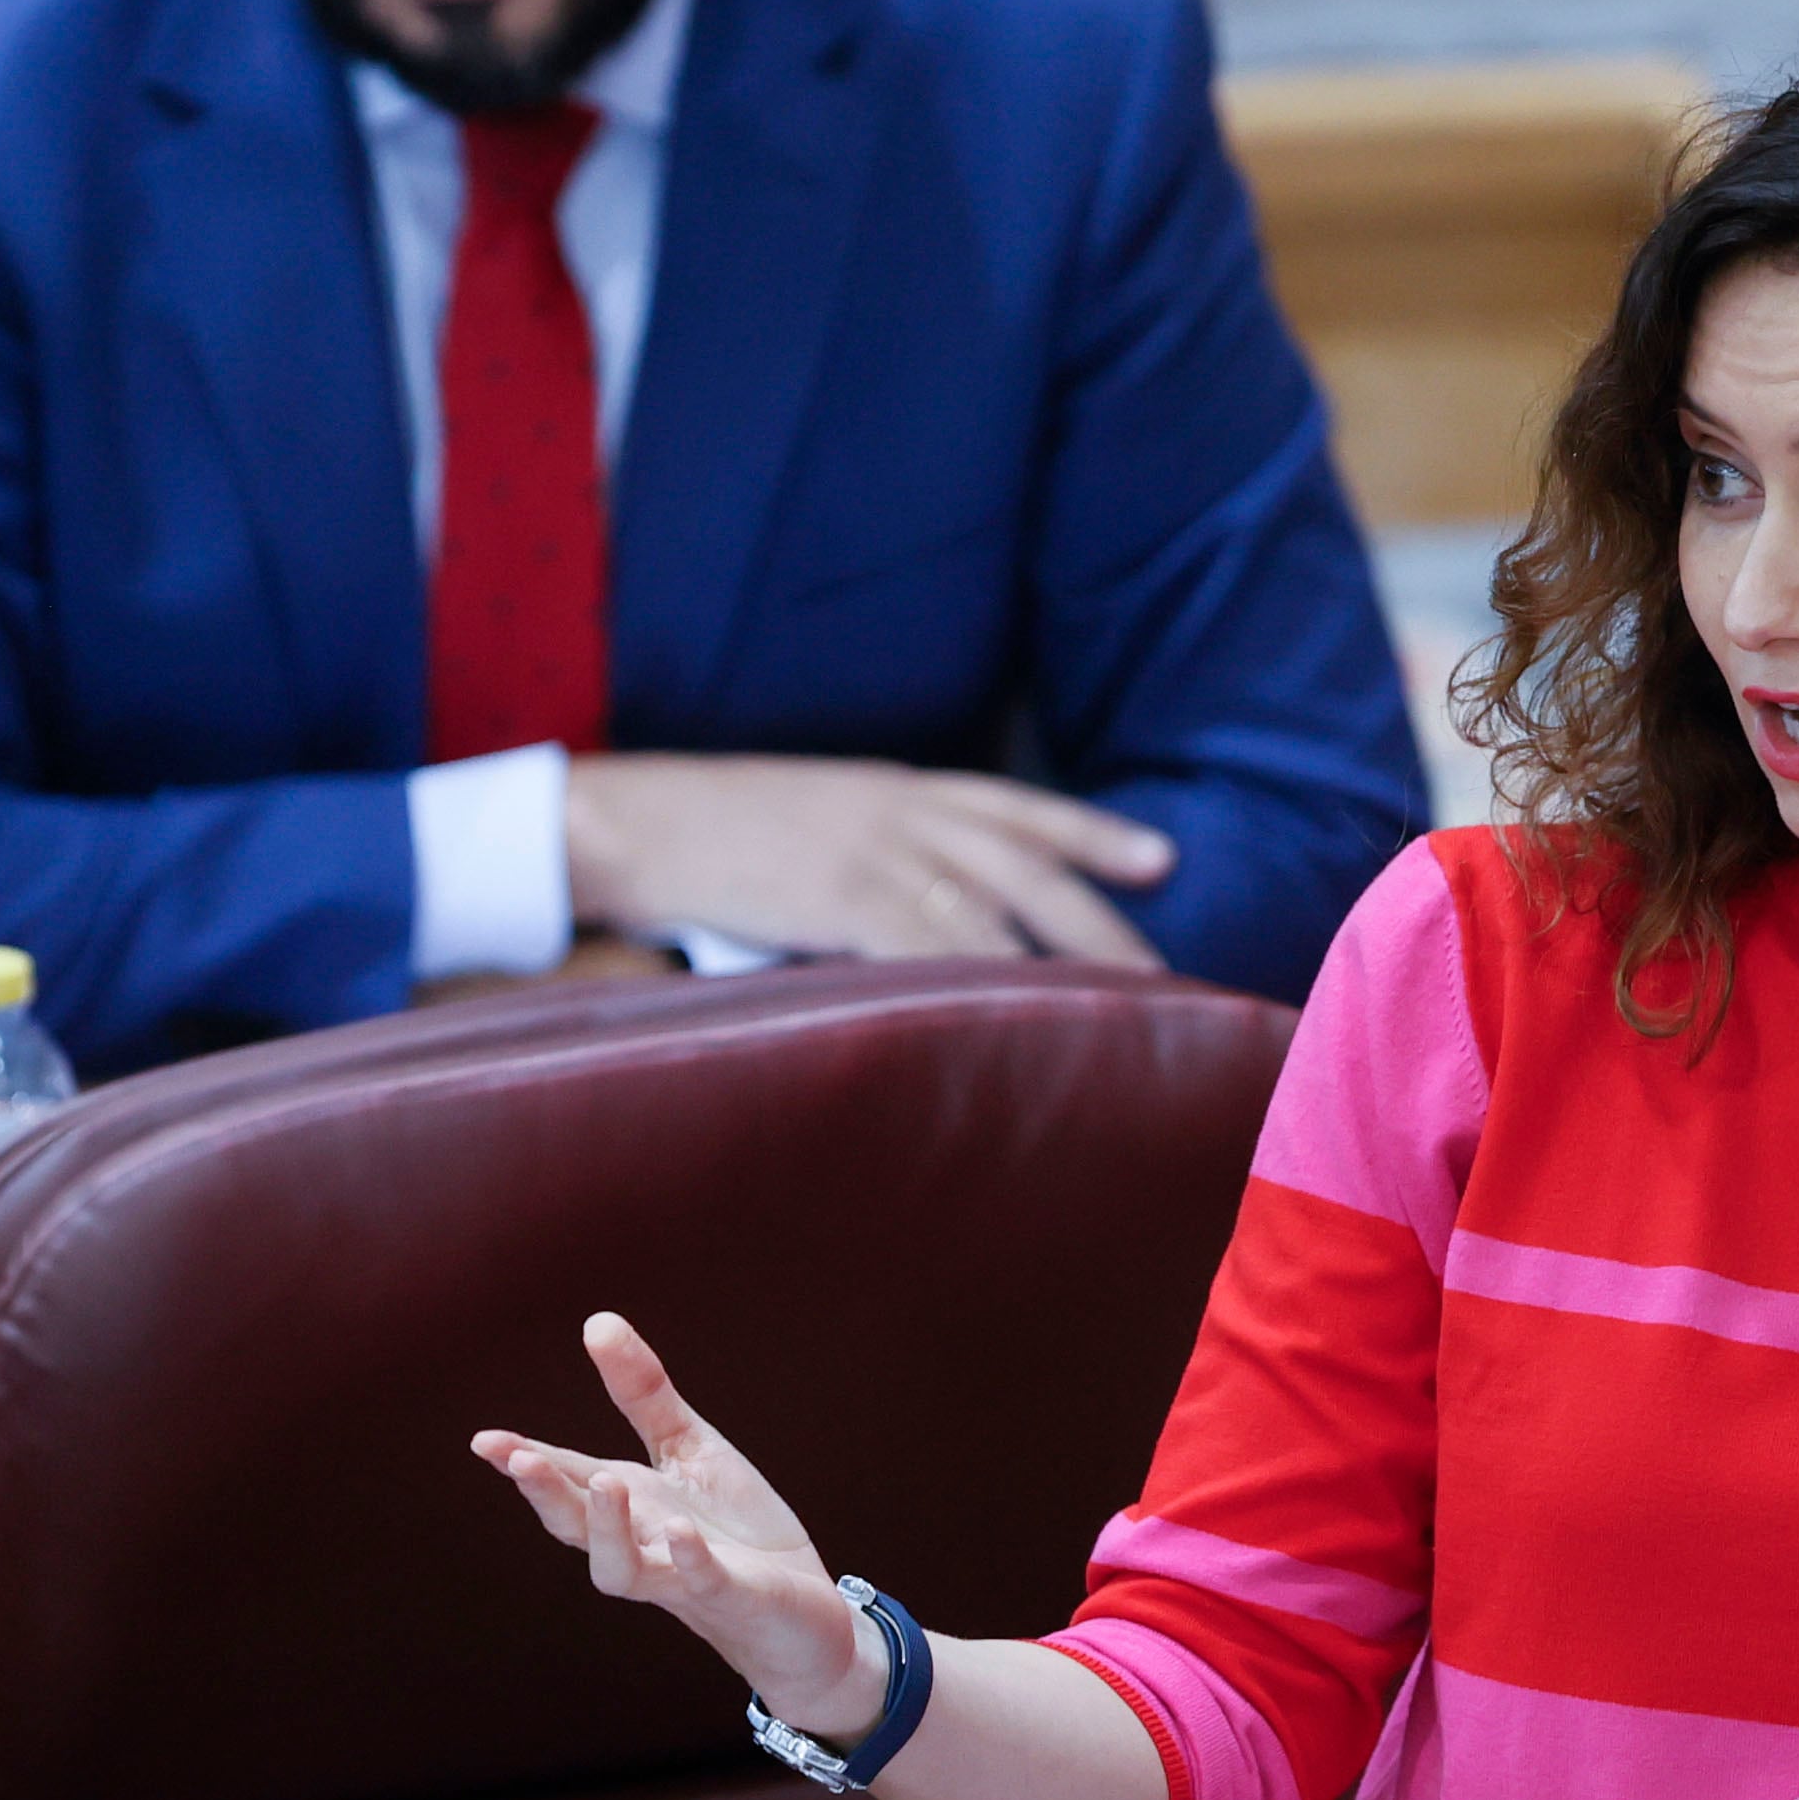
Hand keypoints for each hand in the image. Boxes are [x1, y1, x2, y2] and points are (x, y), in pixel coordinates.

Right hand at [471, 1312, 879, 1735]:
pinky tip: (680, 1531)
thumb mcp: (689, 1449)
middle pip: (576, 1527)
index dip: (524, 1461)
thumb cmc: (738, 1530)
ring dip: (608, 1530)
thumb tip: (596, 1321)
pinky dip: (687, 1559)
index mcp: (628, 1503)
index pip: (566, 1479)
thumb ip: (642, 1394)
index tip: (484, 1441)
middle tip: (519, 1459)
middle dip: (546, 1494)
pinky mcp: (730, 1596)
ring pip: (621, 1569)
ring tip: (605, 1482)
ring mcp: (680, 1576)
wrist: (805, 1611)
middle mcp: (641, 1544)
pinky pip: (700, 1581)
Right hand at [564, 755, 1170, 967]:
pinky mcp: (836, 897)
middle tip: (1163, 970)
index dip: (1092, 832)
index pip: (1015, 806)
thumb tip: (919, 911)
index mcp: (894, 786)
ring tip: (1114, 1011)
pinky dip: (978, 977)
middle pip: (1026, 864)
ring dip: (1056, 964)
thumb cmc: (711, 836)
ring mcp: (870, 852)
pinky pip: (925, 941)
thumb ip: (874, 855)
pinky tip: (1018, 1012)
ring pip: (991, 910)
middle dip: (1100, 916)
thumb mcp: (811, 823)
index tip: (1159, 859)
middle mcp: (898, 810)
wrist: (636, 822)